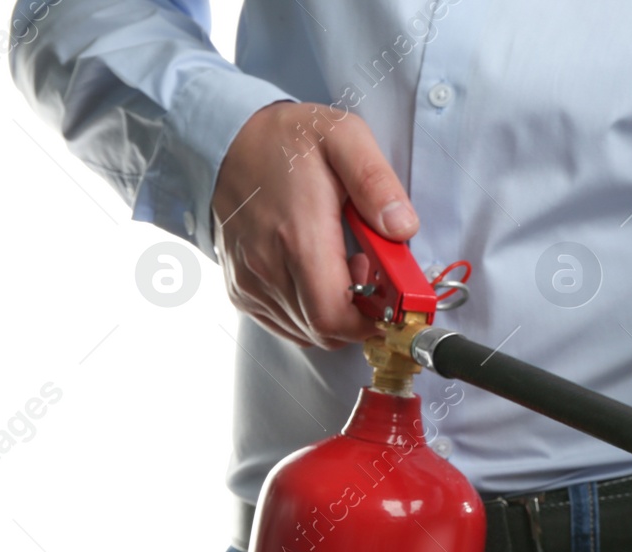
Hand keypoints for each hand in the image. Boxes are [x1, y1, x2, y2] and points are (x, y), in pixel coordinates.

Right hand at [210, 101, 418, 347]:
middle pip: (324, 330)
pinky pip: (285, 325)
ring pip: (306, 332)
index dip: (371, 321)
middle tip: (369, 273)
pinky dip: (310, 313)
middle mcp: (266, 267)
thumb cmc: (288, 141)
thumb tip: (403, 228)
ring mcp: (249, 282)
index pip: (334, 316)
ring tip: (341, 266)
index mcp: (297, 236)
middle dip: (359, 315)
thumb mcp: (345, 139)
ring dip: (335, 313)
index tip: (391, 300)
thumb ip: (377, 183)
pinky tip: (316, 276)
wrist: (228, 139)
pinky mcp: (240, 290)